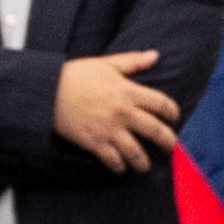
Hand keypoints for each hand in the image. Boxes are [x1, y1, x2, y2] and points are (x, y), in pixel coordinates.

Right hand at [53, 50, 177, 172]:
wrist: (49, 91)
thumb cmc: (76, 75)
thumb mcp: (106, 64)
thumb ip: (133, 61)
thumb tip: (155, 55)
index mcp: (128, 91)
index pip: (161, 104)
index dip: (172, 112)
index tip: (174, 117)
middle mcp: (123, 113)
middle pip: (155, 131)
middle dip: (167, 141)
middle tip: (170, 146)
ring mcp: (110, 130)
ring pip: (136, 152)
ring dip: (143, 162)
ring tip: (144, 166)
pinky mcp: (95, 143)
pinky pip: (113, 160)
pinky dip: (119, 167)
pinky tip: (121, 168)